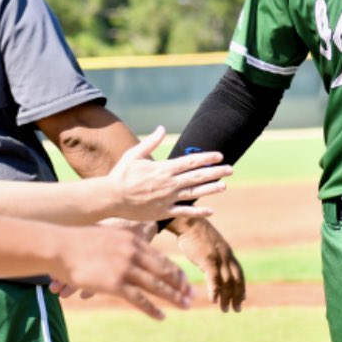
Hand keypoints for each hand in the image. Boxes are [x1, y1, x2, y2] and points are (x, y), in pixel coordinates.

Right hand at [51, 225, 191, 318]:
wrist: (60, 247)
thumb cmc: (78, 242)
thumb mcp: (106, 236)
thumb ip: (122, 244)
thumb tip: (130, 251)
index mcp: (132, 240)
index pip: (161, 258)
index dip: (176, 272)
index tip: (185, 282)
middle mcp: (133, 253)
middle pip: (165, 271)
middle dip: (180, 285)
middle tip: (191, 296)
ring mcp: (125, 268)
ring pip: (157, 286)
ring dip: (173, 297)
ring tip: (185, 306)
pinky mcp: (115, 284)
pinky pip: (139, 299)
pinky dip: (152, 309)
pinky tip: (161, 316)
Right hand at [106, 126, 229, 220]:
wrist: (111, 198)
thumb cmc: (121, 174)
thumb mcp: (133, 154)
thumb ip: (150, 142)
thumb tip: (161, 128)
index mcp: (163, 169)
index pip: (190, 162)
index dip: (206, 158)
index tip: (219, 155)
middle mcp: (168, 184)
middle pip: (196, 177)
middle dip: (215, 172)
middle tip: (230, 169)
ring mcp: (167, 199)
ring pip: (194, 194)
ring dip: (210, 189)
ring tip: (224, 186)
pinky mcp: (163, 212)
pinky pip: (184, 212)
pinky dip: (198, 212)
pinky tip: (211, 210)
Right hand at [168, 217, 244, 312]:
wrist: (188, 221)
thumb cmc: (194, 234)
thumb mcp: (209, 246)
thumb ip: (214, 257)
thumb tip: (213, 268)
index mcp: (227, 253)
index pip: (239, 273)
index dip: (241, 287)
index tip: (243, 298)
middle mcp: (226, 256)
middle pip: (236, 279)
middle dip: (238, 296)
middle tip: (237, 309)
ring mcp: (217, 257)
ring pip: (227, 281)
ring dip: (227, 297)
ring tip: (226, 310)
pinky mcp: (207, 259)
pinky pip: (214, 278)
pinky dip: (215, 291)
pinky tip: (214, 301)